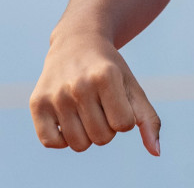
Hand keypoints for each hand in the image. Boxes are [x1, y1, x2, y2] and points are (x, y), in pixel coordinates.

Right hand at [30, 25, 160, 155]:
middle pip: (102, 138)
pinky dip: (62, 139)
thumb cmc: (110, 70)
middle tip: (99, 104)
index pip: (124, 125)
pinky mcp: (37, 102)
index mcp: (105, 76)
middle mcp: (78, 85)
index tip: (117, 100)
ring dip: (86, 134)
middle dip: (106, 127)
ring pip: (79, 144)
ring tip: (84, 110)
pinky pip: (51, 143)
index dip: (124, 117)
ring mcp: (55, 94)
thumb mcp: (131, 87)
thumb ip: (148, 119)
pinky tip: (67, 118)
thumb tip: (156, 152)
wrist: (76, 42)